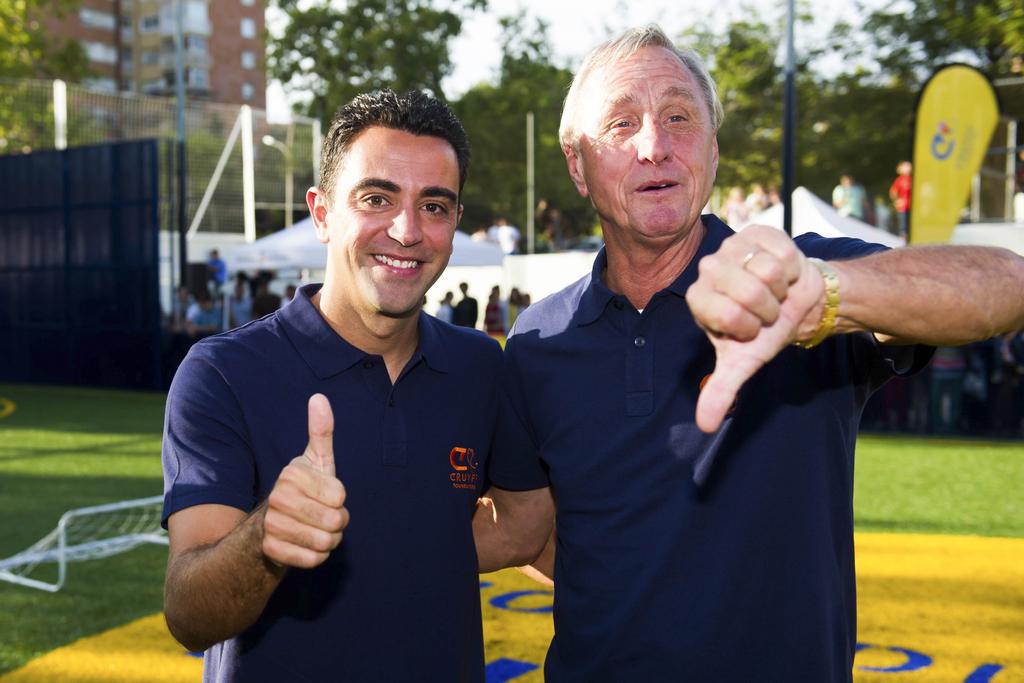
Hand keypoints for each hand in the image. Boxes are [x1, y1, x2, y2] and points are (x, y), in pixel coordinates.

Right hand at [262, 394, 348, 567]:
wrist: (273, 524)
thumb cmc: (305, 489)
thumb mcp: (316, 460)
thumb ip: (321, 431)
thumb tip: (319, 397)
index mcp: (291, 473)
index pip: (341, 496)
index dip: (340, 500)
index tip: (326, 496)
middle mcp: (277, 497)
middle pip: (335, 520)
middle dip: (337, 523)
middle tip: (324, 517)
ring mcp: (271, 524)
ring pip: (326, 542)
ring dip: (329, 540)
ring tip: (316, 530)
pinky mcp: (271, 549)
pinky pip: (314, 559)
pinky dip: (317, 556)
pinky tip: (306, 545)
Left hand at [686, 226, 824, 431]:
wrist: (794, 302)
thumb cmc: (763, 332)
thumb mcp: (743, 361)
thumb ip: (721, 390)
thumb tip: (704, 425)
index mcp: (697, 300)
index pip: (730, 315)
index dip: (750, 326)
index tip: (749, 327)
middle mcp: (708, 269)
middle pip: (751, 291)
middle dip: (769, 308)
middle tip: (765, 309)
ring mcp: (731, 246)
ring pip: (768, 270)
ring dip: (781, 288)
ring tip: (774, 290)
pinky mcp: (757, 232)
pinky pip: (784, 252)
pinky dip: (792, 268)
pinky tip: (782, 271)